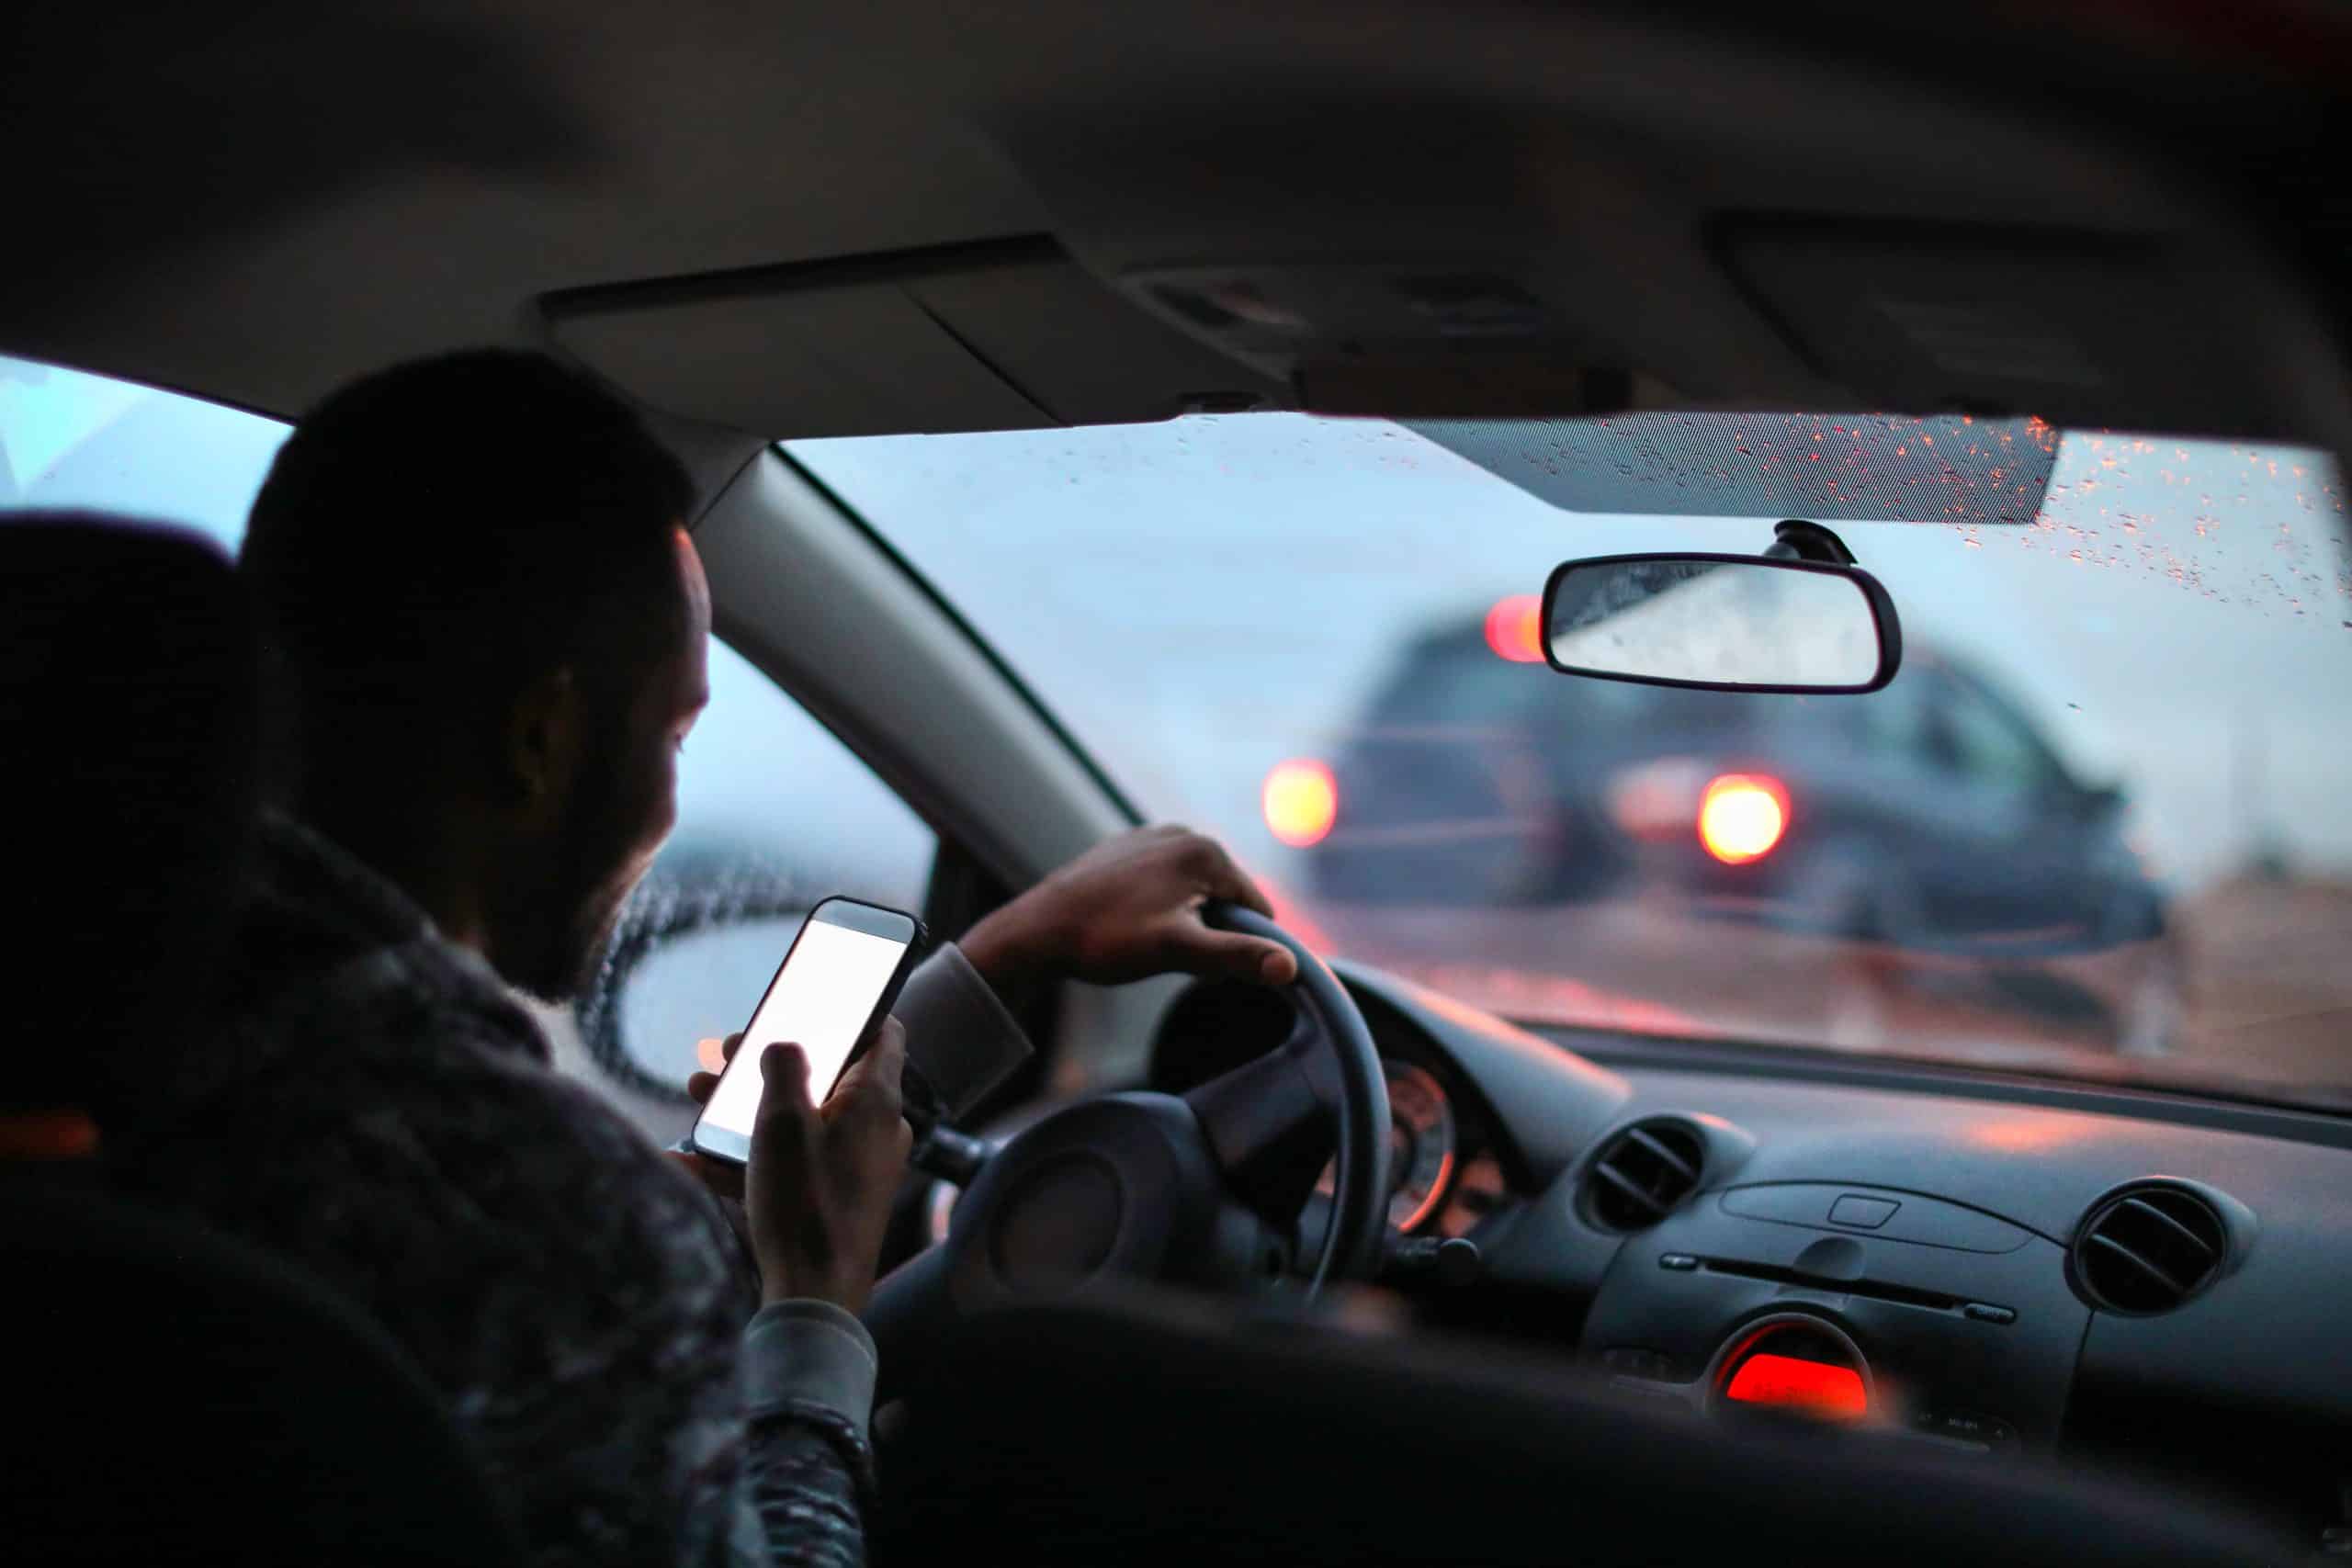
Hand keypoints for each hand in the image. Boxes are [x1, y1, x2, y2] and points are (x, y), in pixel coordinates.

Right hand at [675, 1023, 913, 1311]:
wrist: (814, 1299)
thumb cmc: (805, 1205)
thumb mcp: (781, 1123)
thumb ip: (782, 1065)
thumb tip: (786, 1041)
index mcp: (876, 1100)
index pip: (881, 1032)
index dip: (846, 1011)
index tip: (805, 1004)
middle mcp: (877, 1130)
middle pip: (827, 1077)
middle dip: (770, 1064)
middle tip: (724, 1057)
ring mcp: (859, 1167)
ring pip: (802, 1121)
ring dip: (749, 1109)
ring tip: (698, 1099)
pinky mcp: (837, 1200)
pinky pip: (794, 1165)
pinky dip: (751, 1158)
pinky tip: (693, 1162)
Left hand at [959, 824, 1299, 1003]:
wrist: (1035, 931)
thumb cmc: (1106, 941)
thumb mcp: (1178, 952)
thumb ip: (1237, 957)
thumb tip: (1291, 967)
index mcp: (1204, 851)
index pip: (1255, 907)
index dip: (1243, 944)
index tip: (1208, 968)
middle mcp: (1181, 832)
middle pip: (1224, 898)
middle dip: (1210, 931)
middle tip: (1169, 955)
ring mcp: (1151, 837)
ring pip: (1193, 892)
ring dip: (1184, 921)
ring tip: (1144, 941)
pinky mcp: (1126, 849)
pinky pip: (1163, 883)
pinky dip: (1158, 907)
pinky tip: (1128, 926)